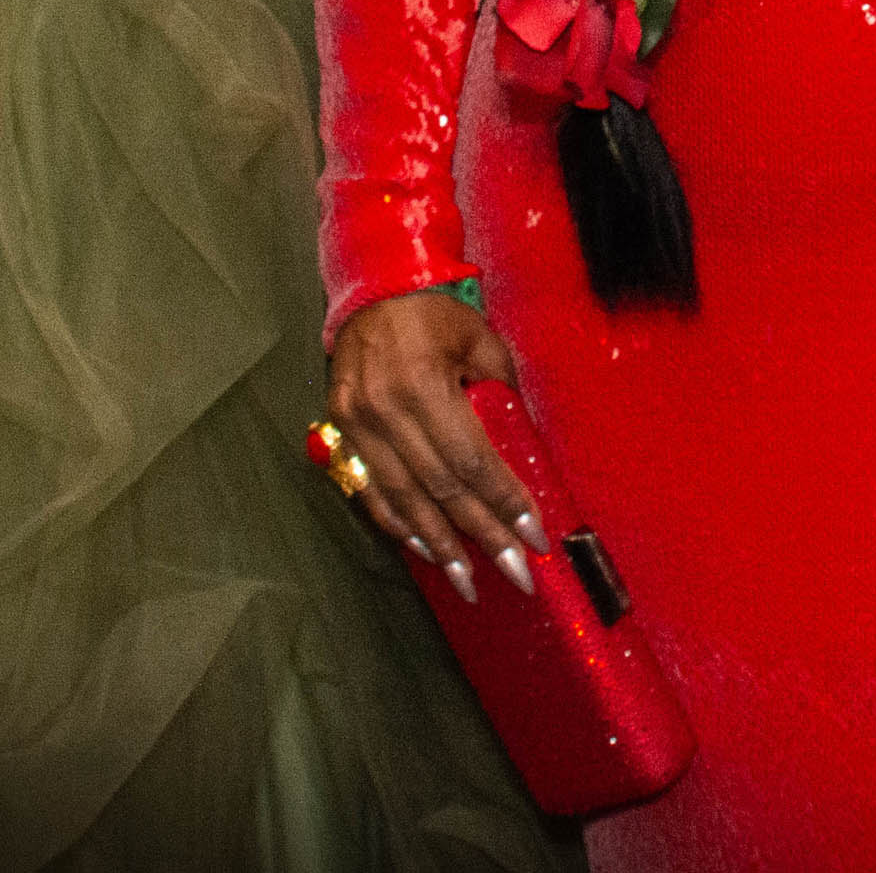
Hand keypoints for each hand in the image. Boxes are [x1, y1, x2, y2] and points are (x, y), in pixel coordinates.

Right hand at [325, 290, 545, 602]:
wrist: (373, 293)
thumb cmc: (435, 314)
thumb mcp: (480, 339)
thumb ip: (501, 390)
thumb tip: (525, 446)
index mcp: (424, 383)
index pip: (471, 459)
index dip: (504, 502)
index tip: (534, 537)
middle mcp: (385, 410)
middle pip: (441, 488)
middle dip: (483, 536)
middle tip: (518, 574)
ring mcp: (357, 424)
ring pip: (403, 499)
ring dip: (440, 545)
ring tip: (470, 582)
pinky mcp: (340, 431)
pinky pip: (370, 490)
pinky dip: (398, 525)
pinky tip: (425, 550)